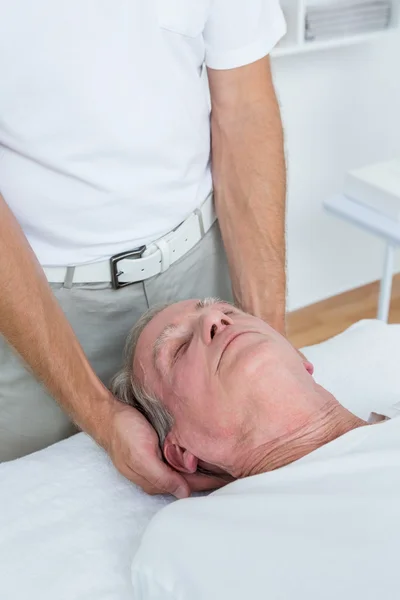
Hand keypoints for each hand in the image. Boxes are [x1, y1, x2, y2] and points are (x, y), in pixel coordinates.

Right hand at [103, 402, 225, 497]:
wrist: (106, 414)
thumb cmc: (122, 433)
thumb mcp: (140, 455)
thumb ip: (160, 476)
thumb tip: (183, 493)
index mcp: (156, 480)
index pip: (191, 485)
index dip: (211, 482)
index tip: (232, 478)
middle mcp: (160, 473)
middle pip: (192, 478)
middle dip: (212, 476)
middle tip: (237, 469)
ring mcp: (159, 461)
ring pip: (188, 468)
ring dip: (205, 465)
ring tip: (227, 462)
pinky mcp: (159, 448)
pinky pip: (181, 456)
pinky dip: (195, 455)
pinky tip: (206, 449)